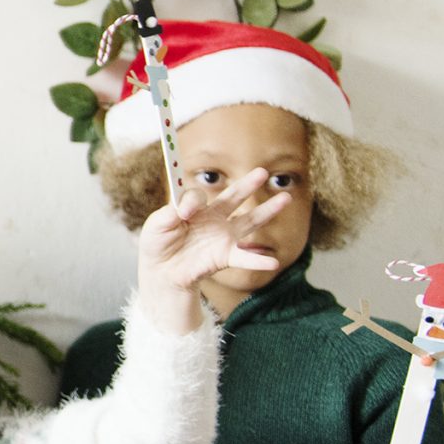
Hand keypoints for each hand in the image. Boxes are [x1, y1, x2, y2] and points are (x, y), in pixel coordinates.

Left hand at [137, 168, 294, 297]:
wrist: (161, 272)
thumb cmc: (158, 244)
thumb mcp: (157, 224)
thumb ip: (170, 211)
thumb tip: (187, 208)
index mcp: (196, 208)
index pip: (199, 195)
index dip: (192, 201)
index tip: (183, 213)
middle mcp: (214, 219)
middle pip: (234, 197)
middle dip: (248, 184)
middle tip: (262, 172)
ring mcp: (223, 237)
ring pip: (250, 221)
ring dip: (268, 211)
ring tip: (286, 199)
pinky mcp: (225, 256)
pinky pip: (245, 258)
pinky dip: (258, 261)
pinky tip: (272, 262)